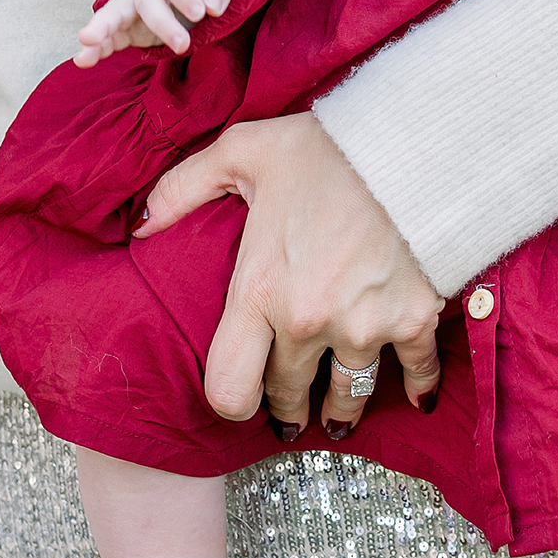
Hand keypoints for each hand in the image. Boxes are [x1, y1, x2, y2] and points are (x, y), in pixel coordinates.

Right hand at [75, 0, 235, 64]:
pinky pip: (109, 36)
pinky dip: (96, 48)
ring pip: (114, 13)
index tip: (202, 12)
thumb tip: (212, 7)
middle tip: (183, 44)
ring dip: (101, 28)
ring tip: (87, 41)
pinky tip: (83, 60)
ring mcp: (132, 5)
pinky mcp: (127, 27)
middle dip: (162, 22)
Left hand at [135, 111, 442, 437]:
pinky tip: (414, 399)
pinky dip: (417, 387)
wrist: (412, 142)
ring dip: (342, 409)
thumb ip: (182, 189)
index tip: (241, 395)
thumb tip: (140, 226)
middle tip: (290, 405)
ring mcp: (364, 325)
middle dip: (287, 404)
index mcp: (258, 290)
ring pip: (348, 397)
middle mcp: (308, 321)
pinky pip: (416, 372)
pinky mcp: (414, 317)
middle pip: (289, 398)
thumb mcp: (241, 152)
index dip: (231, 402)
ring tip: (338, 415)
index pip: (229, 390)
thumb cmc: (324, 148)